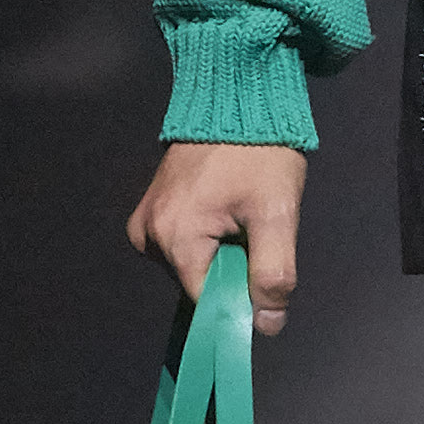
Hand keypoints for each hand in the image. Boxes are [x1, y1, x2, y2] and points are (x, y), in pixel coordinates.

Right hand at [126, 142, 308, 329]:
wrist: (238, 98)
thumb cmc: (260, 153)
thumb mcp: (277, 214)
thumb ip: (272, 274)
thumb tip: (266, 325)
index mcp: (174, 238)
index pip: (206, 301)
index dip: (238, 298)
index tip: (262, 277)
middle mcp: (148, 233)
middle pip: (197, 280)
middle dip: (231, 267)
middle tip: (254, 229)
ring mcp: (145, 218)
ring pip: (191, 262)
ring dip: (220, 251)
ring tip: (239, 212)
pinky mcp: (150, 207)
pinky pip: (181, 241)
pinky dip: (206, 236)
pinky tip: (224, 208)